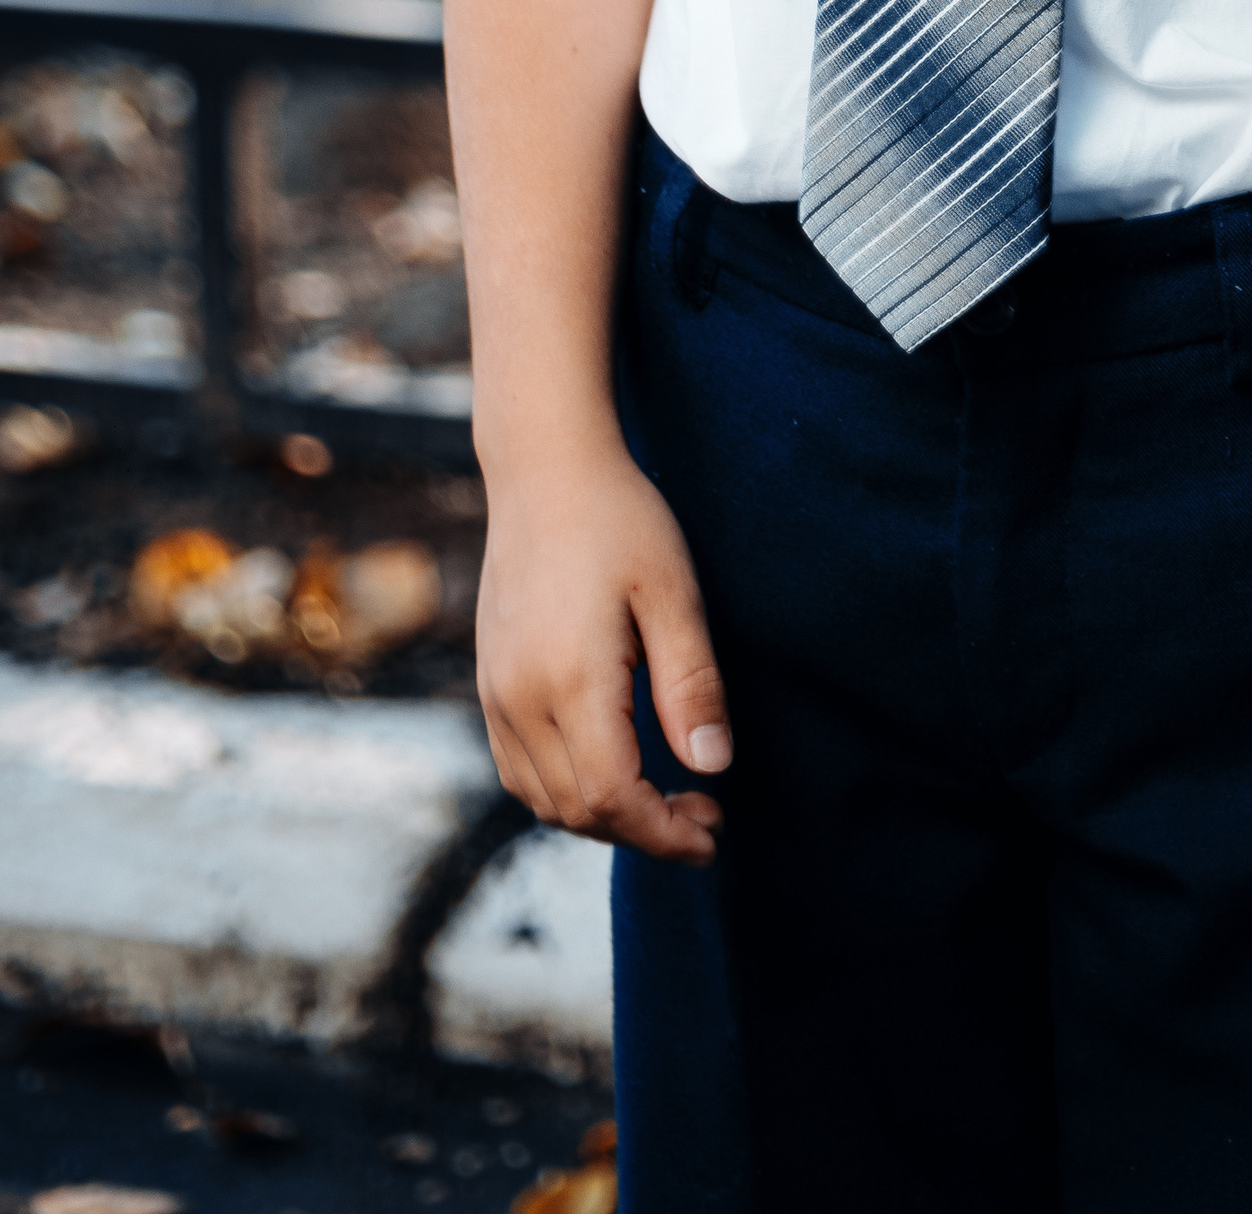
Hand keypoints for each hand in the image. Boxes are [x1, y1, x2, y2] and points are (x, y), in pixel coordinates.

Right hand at [475, 439, 732, 863]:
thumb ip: (691, 684)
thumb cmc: (620, 519)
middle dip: (643, 831)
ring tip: (664, 798)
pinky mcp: (488, 683)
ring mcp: (495, 694)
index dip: (665, 831)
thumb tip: (712, 767)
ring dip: (603, 817)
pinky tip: (610, 768)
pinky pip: (519, 769)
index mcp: (569, 680)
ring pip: (543, 799)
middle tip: (704, 815)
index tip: (713, 832)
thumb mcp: (673, 592)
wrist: (544, 469)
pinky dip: (565, 791)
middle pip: (577, 810)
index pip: (613, 797)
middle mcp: (520, 700)